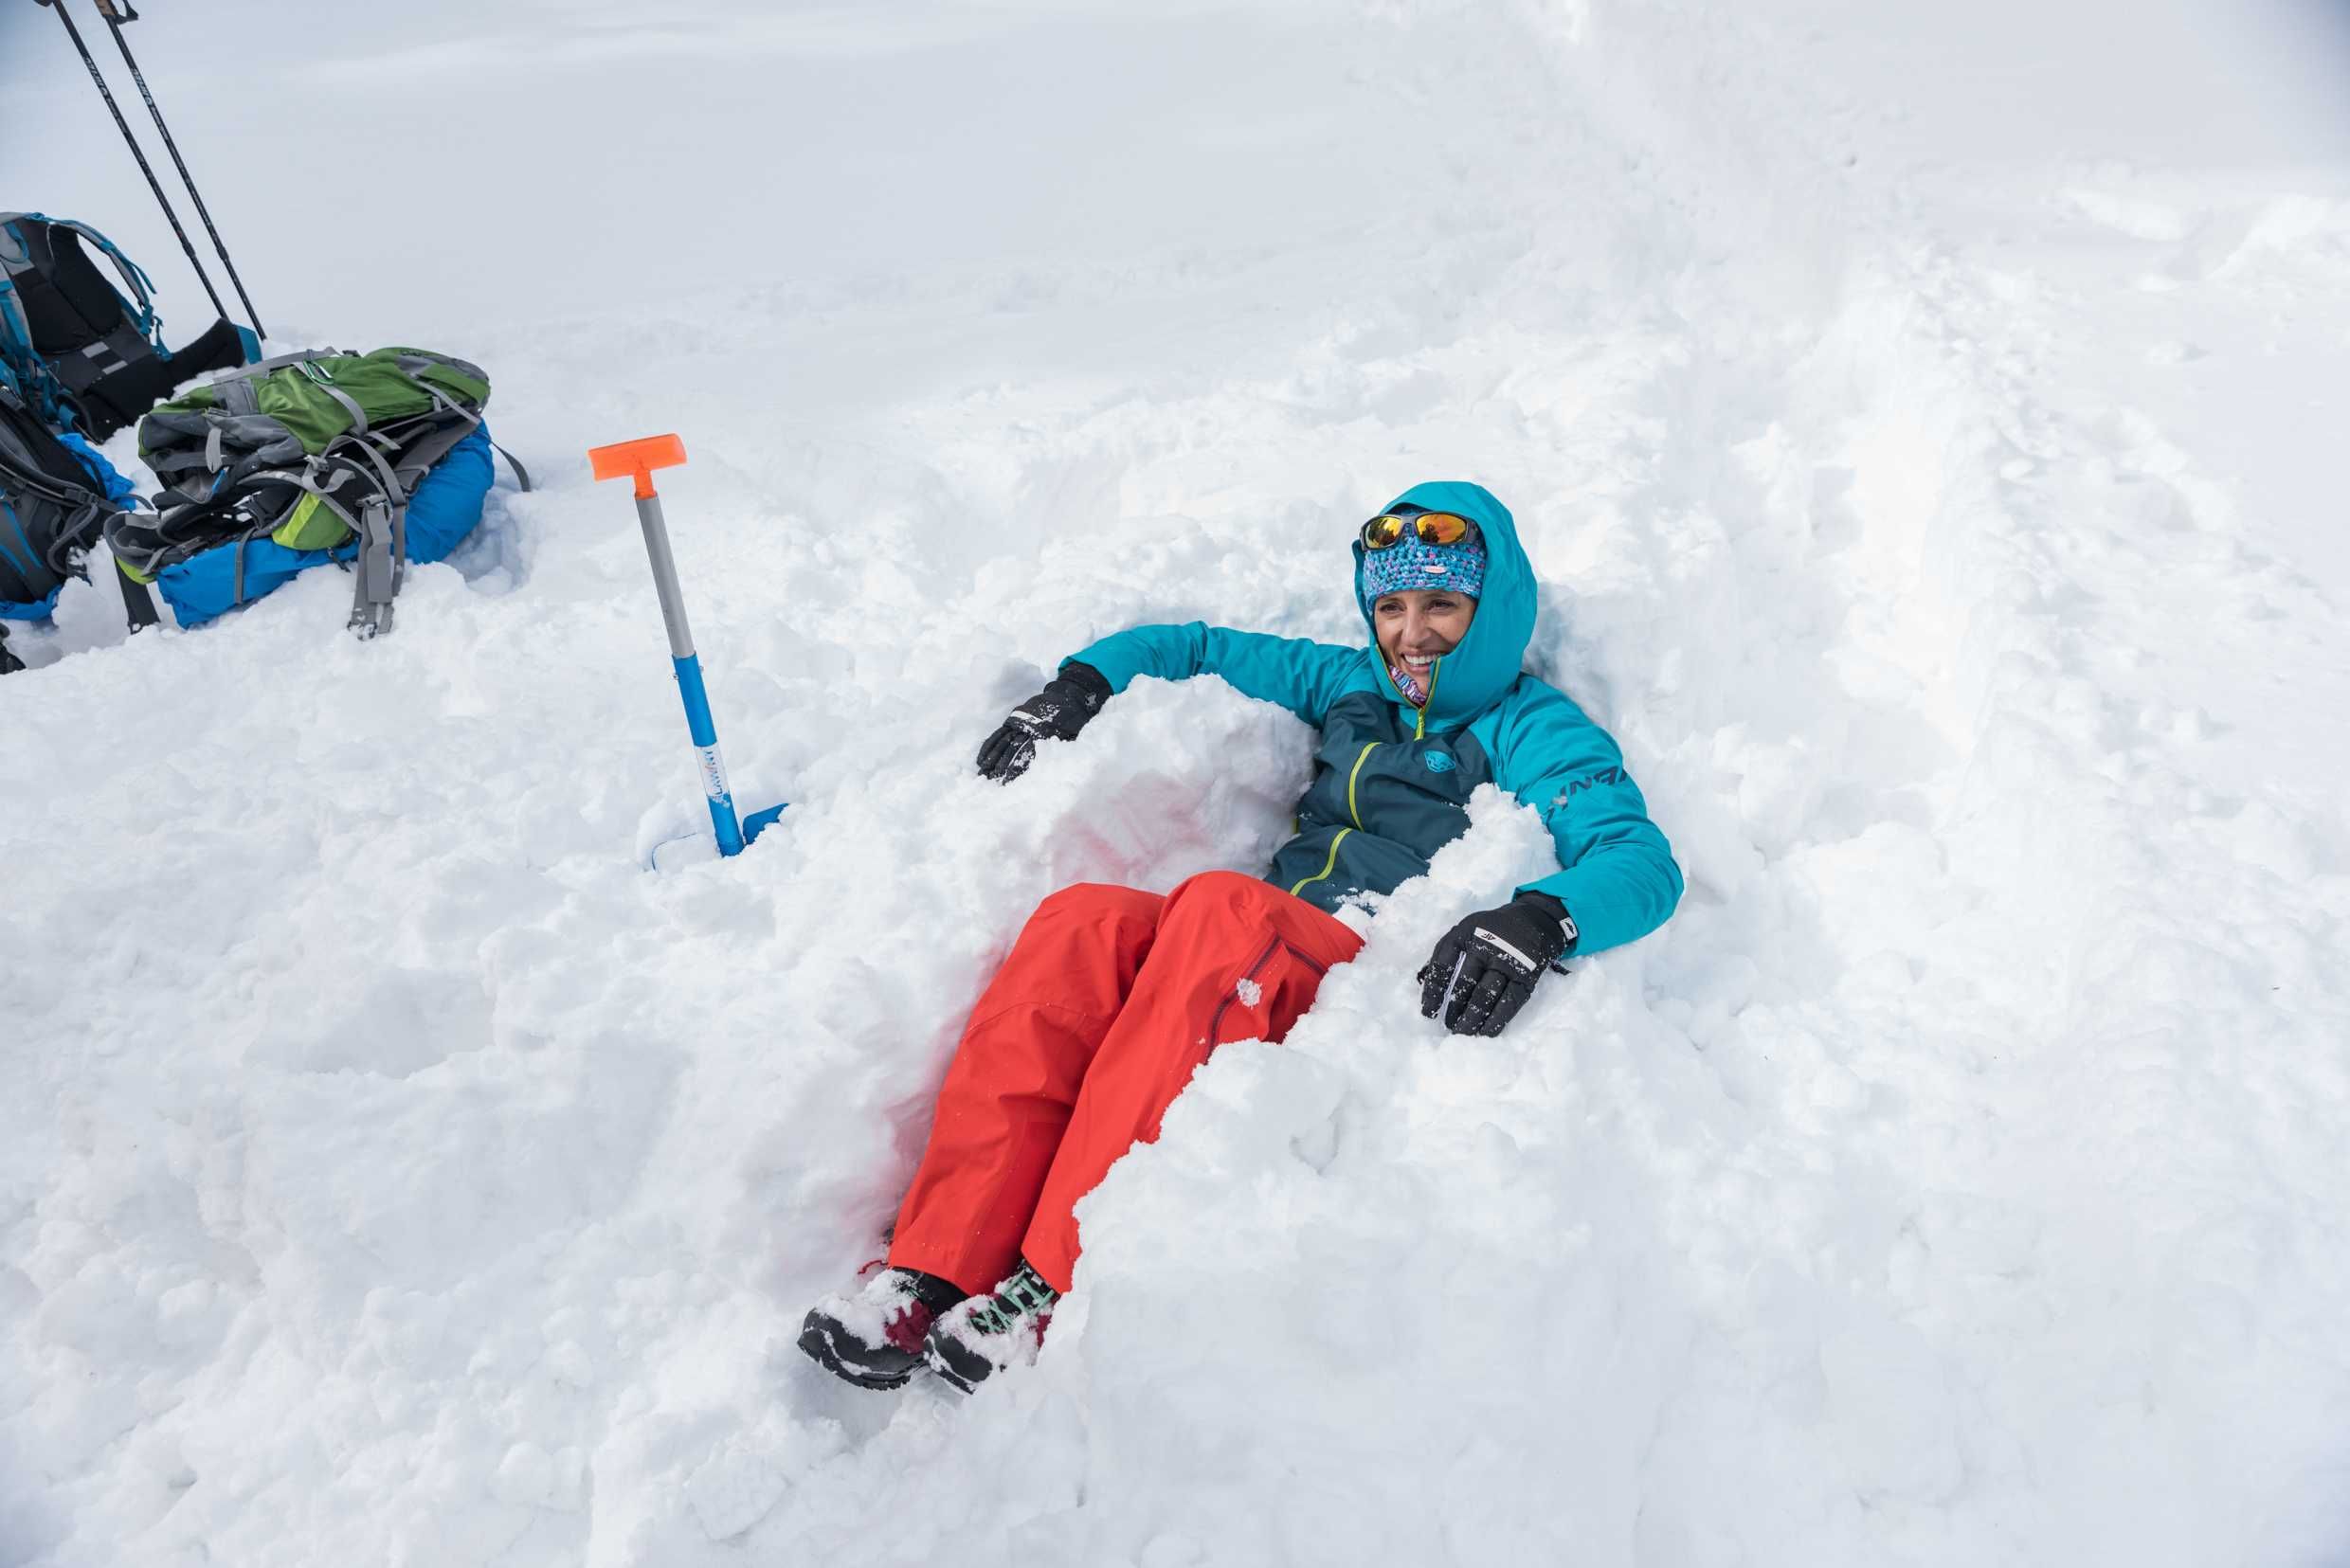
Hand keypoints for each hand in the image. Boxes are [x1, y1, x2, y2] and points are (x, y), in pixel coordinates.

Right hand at [975, 662, 1111, 782]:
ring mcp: (1020, 722)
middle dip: (1001, 767)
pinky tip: (982, 759)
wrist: (1069, 695)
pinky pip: (999, 733)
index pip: (1026, 755)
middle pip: (1012, 749)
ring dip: (992, 758)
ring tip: (983, 774)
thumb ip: (1063, 750)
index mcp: (1044, 734)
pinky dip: (989, 746)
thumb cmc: (1074, 720)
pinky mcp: (1015, 718)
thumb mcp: (1075, 735)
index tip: (1007, 782)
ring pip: (1003, 742)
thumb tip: (1057, 769)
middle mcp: (1030, 728)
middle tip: (991, 782)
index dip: (1016, 769)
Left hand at [1417, 893, 1575, 1036]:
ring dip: (1472, 1018)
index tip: (1427, 1012)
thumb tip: (1425, 984)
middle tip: (1448, 1028)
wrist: (1533, 920)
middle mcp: (1487, 946)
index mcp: (1466, 933)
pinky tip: (1486, 1032)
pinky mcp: (1526, 976)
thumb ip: (1445, 953)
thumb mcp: (1466, 929)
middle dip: (1454, 1009)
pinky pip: (1510, 1002)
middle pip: (1465, 983)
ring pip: (1486, 996)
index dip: (1433, 991)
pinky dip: (1497, 1020)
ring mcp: (1508, 961)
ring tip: (1462, 1034)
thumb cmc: (1490, 930)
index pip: (1443, 965)